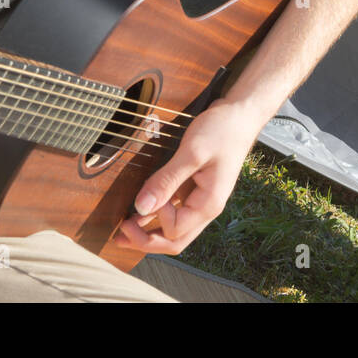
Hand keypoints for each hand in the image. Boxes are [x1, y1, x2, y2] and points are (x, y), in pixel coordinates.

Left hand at [112, 98, 259, 255]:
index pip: (175, 230)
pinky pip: (173, 213)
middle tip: (118, 233)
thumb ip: (167, 180)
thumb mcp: (193, 153)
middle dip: (145, 242)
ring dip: (147, 234)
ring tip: (120, 233)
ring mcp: (200, 201)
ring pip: (173, 231)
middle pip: (174, 241)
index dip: (156, 217)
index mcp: (208, 204)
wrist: (240, 116)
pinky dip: (154, 218)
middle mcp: (205, 209)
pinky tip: (137, 216)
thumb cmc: (222, 130)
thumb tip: (141, 207)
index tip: (149, 192)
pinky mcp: (194, 191)